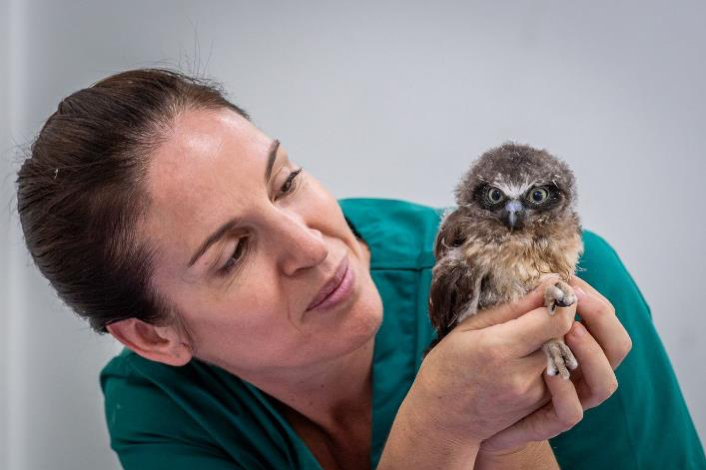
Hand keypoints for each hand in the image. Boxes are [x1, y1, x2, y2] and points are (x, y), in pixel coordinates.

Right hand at [412, 276, 577, 446]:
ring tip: (540, 327)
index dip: (563, 300)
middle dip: (563, 316)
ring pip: (569, 355)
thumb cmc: (447, 366)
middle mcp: (521, 374)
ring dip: (562, 337)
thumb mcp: (469, 328)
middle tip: (549, 302)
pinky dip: (556, 356)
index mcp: (499, 348)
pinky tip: (537, 349)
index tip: (554, 288)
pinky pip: (562, 373)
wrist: (442, 419)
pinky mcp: (540, 406)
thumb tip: (550, 284)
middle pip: (566, 336)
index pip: (556, 320)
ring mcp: (533, 394)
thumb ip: (512, 308)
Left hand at [480, 276, 631, 451]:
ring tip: (572, 330)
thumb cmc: (482, 363)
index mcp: (572, 344)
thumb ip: (525, 310)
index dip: (592, 297)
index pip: (602, 317)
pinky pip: (571, 413)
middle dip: (603, 320)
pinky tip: (551, 373)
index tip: (570, 280)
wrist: (463, 411)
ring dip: (593, 355)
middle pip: (616, 347)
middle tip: (577, 298)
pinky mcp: (547, 422)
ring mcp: (567, 398)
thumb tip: (549, 277)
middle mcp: (578, 371)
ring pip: (604, 384)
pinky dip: (566, 393)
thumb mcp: (499, 329)